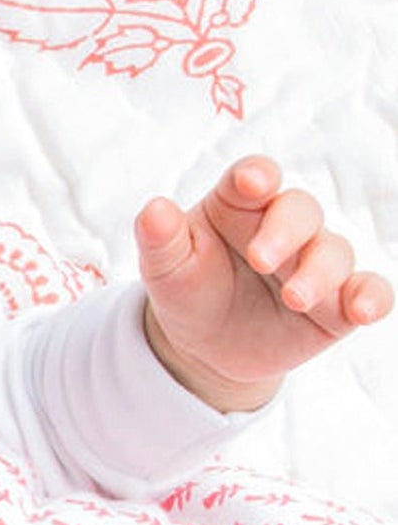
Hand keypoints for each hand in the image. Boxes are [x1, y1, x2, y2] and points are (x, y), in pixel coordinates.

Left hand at [136, 156, 392, 411]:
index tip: (251, 182)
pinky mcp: (336, 303)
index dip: (255, 177)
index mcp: (242, 204)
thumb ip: (160, 239)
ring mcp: (314, 262)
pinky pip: (366, 292)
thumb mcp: (166, 268)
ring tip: (295, 297)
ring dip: (320, 272)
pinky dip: (371, 298)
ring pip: (334, 253)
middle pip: (299, 211)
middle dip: (285, 231)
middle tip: (260, 260)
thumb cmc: (189, 290)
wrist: (206, 346)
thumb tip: (153, 212)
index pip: (253, 179)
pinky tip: (365, 310)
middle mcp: (285, 226)